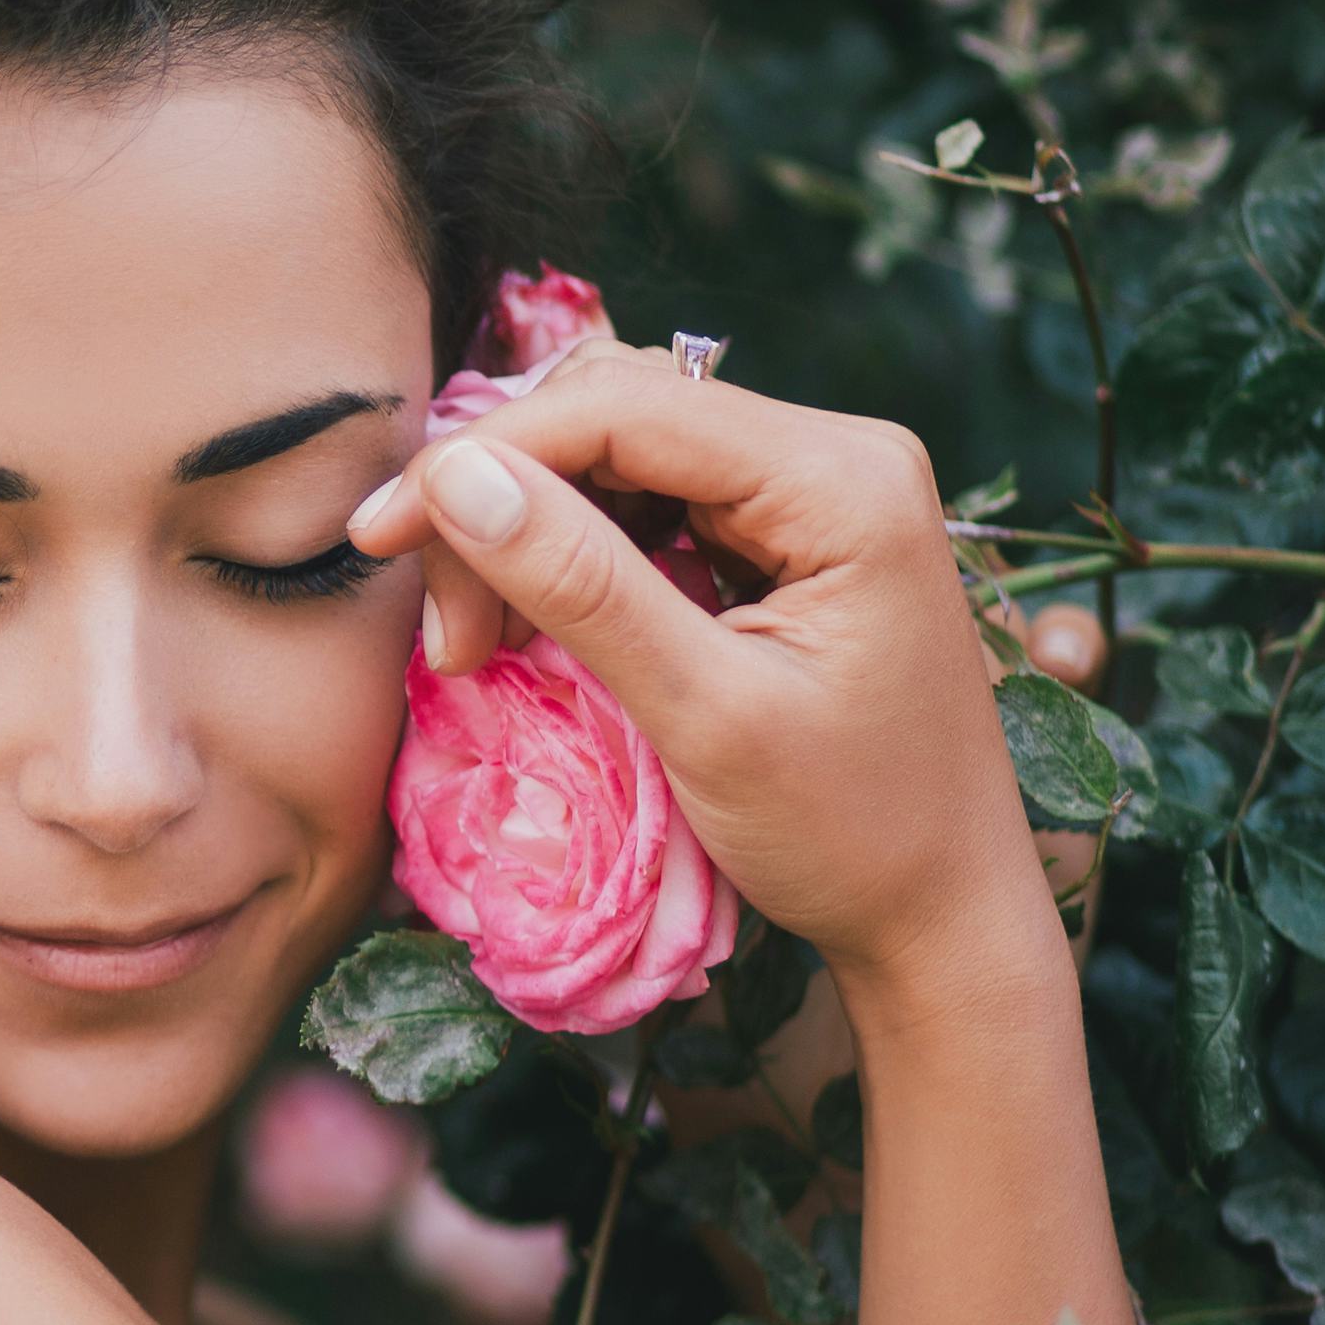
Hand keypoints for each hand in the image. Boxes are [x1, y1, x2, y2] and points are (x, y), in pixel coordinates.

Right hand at [346, 344, 1059, 1006]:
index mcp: (842, 478)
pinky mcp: (790, 537)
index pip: (623, 407)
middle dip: (503, 502)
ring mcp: (816, 493)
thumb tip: (455, 478)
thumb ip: (580, 587)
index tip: (377, 535)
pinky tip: (538, 630)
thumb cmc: (851, 833)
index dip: (482, 457)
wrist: (947, 918)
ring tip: (483, 645)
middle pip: (615, 415)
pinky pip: (650, 505)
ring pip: (619, 455)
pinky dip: (573, 559)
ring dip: (529, 534)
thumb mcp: (705, 715)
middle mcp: (837, 455)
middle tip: (448, 635)